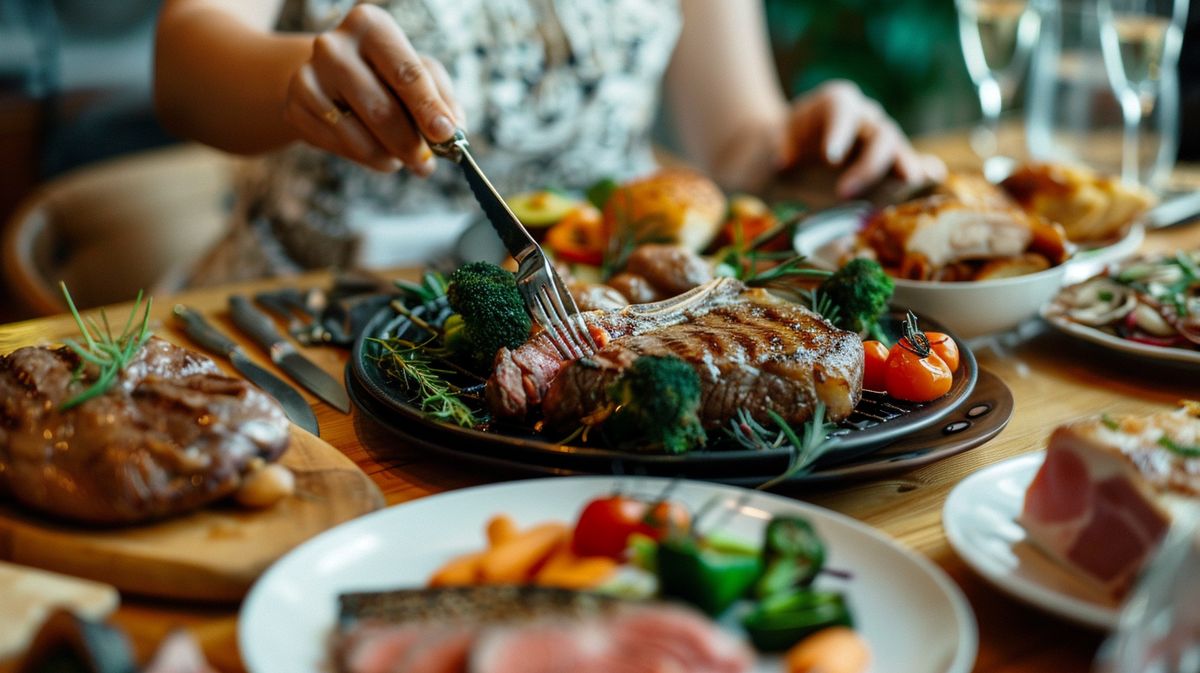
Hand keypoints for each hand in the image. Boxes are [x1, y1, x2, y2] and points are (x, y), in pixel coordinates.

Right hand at [283, 4, 463, 173]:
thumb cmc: (386, 74)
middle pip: (382, 109)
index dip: (428, 108)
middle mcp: (333, 45)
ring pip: (358, 135)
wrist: (331, 77)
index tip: (445, 134)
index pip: (406, 73)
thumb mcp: (420, 75)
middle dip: (410, 144)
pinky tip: (372, 150)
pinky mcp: (295, 106)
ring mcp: (308, 75)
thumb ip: (442, 100)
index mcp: (371, 25)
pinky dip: (363, 157)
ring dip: (387, 156)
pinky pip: (338, 146)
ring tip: (399, 158)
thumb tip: (454, 131)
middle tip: (426, 166)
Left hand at [779, 80, 945, 197]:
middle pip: (880, 134)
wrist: (780, 162)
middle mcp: (864, 118)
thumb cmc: (776, 149)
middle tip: (844, 193)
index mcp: (834, 103)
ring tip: (896, 191)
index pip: (842, 108)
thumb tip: (784, 162)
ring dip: (896, 173)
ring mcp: (880, 142)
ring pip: (898, 151)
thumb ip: (777, 148)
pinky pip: (913, 165)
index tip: (829, 158)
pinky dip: (924, 170)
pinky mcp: (889, 167)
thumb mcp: (767, 146)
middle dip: (868, 166)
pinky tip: (930, 177)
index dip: (840, 131)